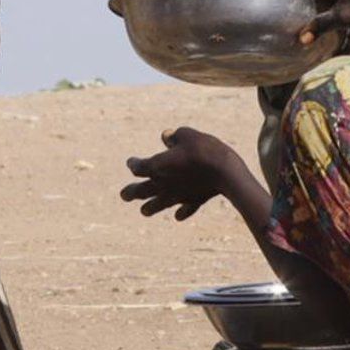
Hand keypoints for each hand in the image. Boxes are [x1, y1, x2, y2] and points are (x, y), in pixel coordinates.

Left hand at [121, 128, 235, 220]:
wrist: (226, 173)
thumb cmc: (204, 150)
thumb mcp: (187, 135)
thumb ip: (174, 136)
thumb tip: (166, 136)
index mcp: (157, 166)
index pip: (138, 167)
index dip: (133, 164)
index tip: (131, 162)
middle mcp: (163, 184)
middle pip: (141, 191)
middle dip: (131, 193)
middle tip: (123, 195)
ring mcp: (178, 195)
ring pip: (158, 205)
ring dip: (150, 208)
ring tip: (144, 211)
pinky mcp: (194, 201)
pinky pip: (184, 209)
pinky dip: (181, 212)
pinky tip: (178, 215)